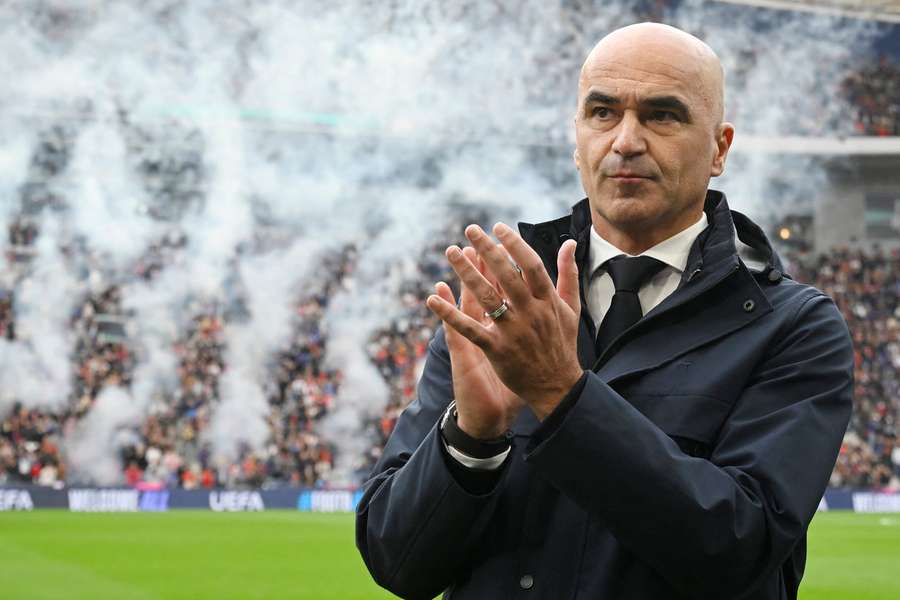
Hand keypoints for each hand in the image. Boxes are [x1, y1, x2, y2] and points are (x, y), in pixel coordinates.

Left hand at [426, 223, 582, 419]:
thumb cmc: (563, 345)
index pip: (531, 265)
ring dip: (467, 273)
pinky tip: (432, 299)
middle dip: (487, 250)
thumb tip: (568, 243)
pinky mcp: (497, 350)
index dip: (514, 244)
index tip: (498, 227)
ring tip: (451, 252)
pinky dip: (450, 314)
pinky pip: (470, 329)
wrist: (557, 388)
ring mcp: (513, 332)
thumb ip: (568, 274)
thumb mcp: (571, 308)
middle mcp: (531, 313)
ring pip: (487, 297)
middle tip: (470, 229)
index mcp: (548, 301)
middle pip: (507, 275)